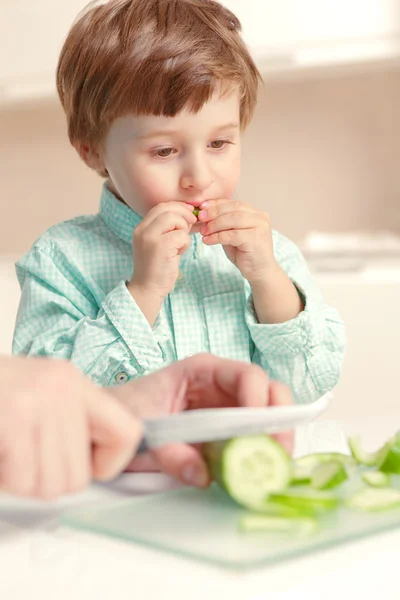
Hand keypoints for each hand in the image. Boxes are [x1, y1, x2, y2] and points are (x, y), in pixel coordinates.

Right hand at [0, 357, 141, 499]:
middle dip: (48, 481)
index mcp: (75, 382)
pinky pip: (21, 479)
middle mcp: (62, 387)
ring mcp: (36, 401)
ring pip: (51, 485)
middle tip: (24, 459)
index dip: (110, 464)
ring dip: (22, 482)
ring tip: (9, 454)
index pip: (129, 433)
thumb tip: (101, 466)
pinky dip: (4, 480)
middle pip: (80, 476)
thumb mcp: (41, 396)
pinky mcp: (13, 417)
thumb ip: (72, 423)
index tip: (87, 465)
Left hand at [110, 354, 293, 487]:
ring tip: (270, 465)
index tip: (256, 428)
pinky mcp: (224, 435)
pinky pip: (251, 441)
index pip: (248, 375)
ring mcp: (226, 410)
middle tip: (278, 450)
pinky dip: (259, 455)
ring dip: (273, 441)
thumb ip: (170, 452)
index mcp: (203, 370)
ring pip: (267, 418)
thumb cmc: (125, 411)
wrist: (108, 424)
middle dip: (278, 420)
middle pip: (269, 394)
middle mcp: (222, 386)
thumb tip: (203, 475)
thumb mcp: (142, 429)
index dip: (259, 399)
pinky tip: (257, 471)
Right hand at [128, 202, 196, 299]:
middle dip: (184, 214)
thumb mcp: (160, 244)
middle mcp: (142, 230)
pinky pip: (181, 235)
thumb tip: (188, 215)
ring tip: (180, 245)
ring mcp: (150, 237)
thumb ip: (169, 229)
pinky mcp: (160, 247)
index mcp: (141, 228)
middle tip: (192, 224)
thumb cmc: (157, 268)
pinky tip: (179, 253)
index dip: (177, 207)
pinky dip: (185, 243)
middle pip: (167, 208)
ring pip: (175, 219)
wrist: (148, 289)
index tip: (189, 213)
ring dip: (184, 230)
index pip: (160, 207)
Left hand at [198, 199, 275, 283]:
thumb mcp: (232, 235)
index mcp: (255, 213)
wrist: (259, 272)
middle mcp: (260, 217)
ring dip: (214, 224)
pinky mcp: (255, 239)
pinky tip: (207, 241)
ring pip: (233, 219)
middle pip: (233, 208)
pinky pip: (232, 234)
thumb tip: (203, 214)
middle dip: (214, 212)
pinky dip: (217, 237)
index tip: (201, 207)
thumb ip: (223, 224)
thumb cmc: (244, 253)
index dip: (216, 204)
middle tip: (200, 218)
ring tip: (203, 231)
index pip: (233, 203)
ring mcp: (260, 227)